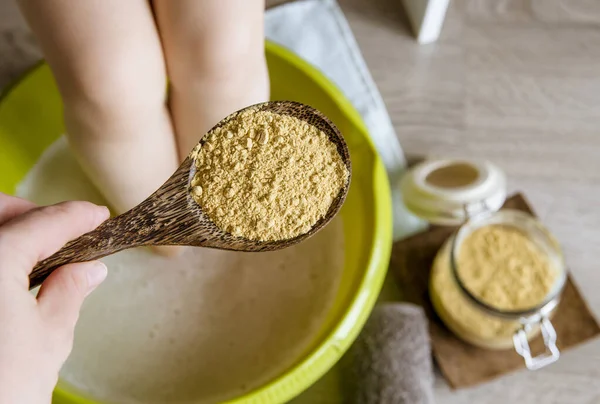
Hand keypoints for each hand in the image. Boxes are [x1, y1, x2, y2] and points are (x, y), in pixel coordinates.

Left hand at [0, 193, 108, 403]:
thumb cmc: (2, 396)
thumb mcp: (49, 339)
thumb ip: (69, 291)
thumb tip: (88, 269)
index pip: (41, 223)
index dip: (75, 216)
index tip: (96, 216)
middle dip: (28, 212)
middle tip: (62, 229)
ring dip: (7, 232)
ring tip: (39, 251)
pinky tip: (10, 274)